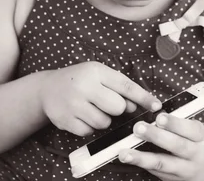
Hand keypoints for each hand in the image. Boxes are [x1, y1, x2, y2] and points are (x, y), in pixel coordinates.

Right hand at [39, 61, 160, 136]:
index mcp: (95, 71)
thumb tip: (136, 105)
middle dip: (116, 109)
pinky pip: (89, 131)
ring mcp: (73, 104)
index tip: (156, 105)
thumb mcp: (98, 74)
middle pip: (117, 107)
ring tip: (91, 107)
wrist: (47, 88)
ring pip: (104, 122)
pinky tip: (81, 115)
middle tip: (105, 102)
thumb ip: (119, 87)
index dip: (143, 97)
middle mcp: (84, 86)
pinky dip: (89, 127)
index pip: (125, 85)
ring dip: (102, 119)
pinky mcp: (65, 120)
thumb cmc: (80, 80)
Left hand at [117, 113, 203, 180]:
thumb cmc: (198, 143)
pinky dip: (142, 165)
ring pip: (162, 164)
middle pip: (176, 146)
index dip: (175, 123)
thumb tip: (154, 112)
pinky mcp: (173, 180)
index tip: (159, 116)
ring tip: (125, 153)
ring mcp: (184, 170)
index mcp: (201, 138)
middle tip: (138, 128)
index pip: (190, 130)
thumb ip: (179, 123)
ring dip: (142, 158)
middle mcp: (195, 155)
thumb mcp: (196, 131)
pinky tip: (129, 159)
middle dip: (156, 136)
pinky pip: (156, 172)